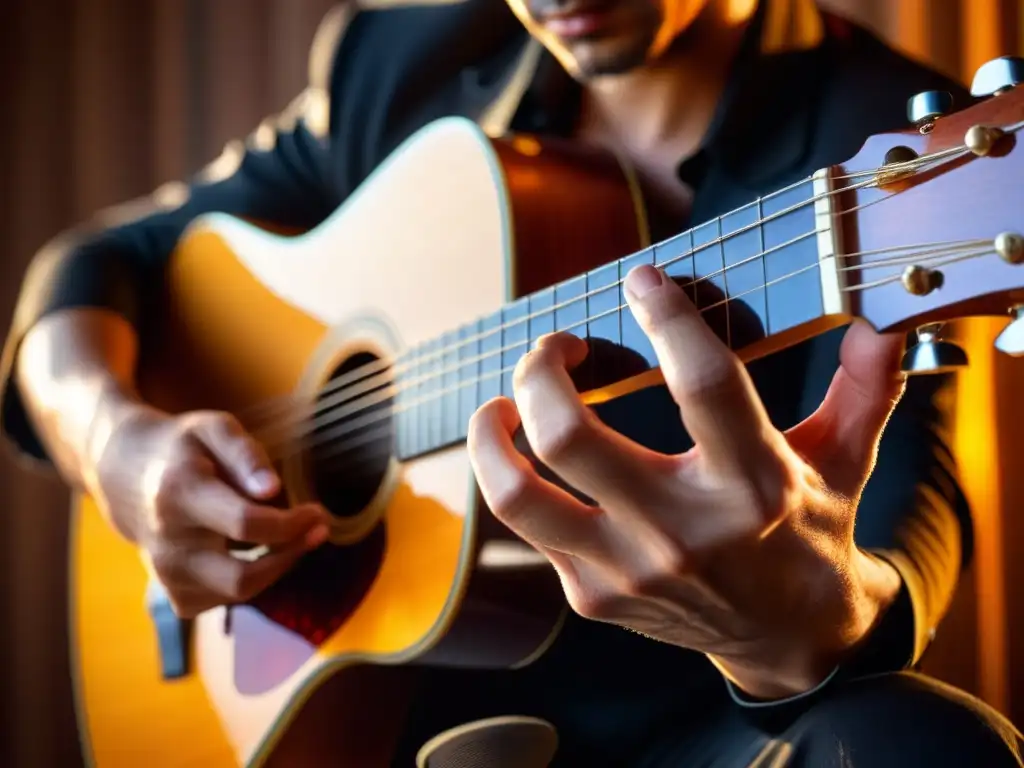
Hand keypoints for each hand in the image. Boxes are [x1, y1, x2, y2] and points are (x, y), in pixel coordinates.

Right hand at [91, 406, 331, 617]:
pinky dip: (251, 580)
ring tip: (292, 537)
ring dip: (276, 568)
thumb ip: (246, 454)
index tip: (316, 511)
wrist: (125, 476)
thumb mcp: (213, 428)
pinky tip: (256, 553)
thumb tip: (273, 489)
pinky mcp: (173, 595)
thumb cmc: (182, 447)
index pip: (246, 525)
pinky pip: (226, 601)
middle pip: (243, 577)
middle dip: (290, 555)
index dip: (291, 523)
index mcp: (180, 495)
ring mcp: (166, 576)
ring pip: (238, 593)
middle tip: (317, 530)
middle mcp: (168, 544)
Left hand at [467, 264, 903, 699]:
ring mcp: (628, 570)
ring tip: (503, 402)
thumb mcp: (846, 459)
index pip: (700, 384)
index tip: (642, 281)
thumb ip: (863, 387)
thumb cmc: (810, 533)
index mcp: (754, 485)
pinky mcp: (594, 596)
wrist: (788, 639)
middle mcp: (683, 531)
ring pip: (518, 493)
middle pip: (569, 435)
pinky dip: (516, 477)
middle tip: (556, 347)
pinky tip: (526, 453)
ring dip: (494, 432)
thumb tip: (879, 322)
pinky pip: (527, 528)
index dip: (664, 318)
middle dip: (542, 370)